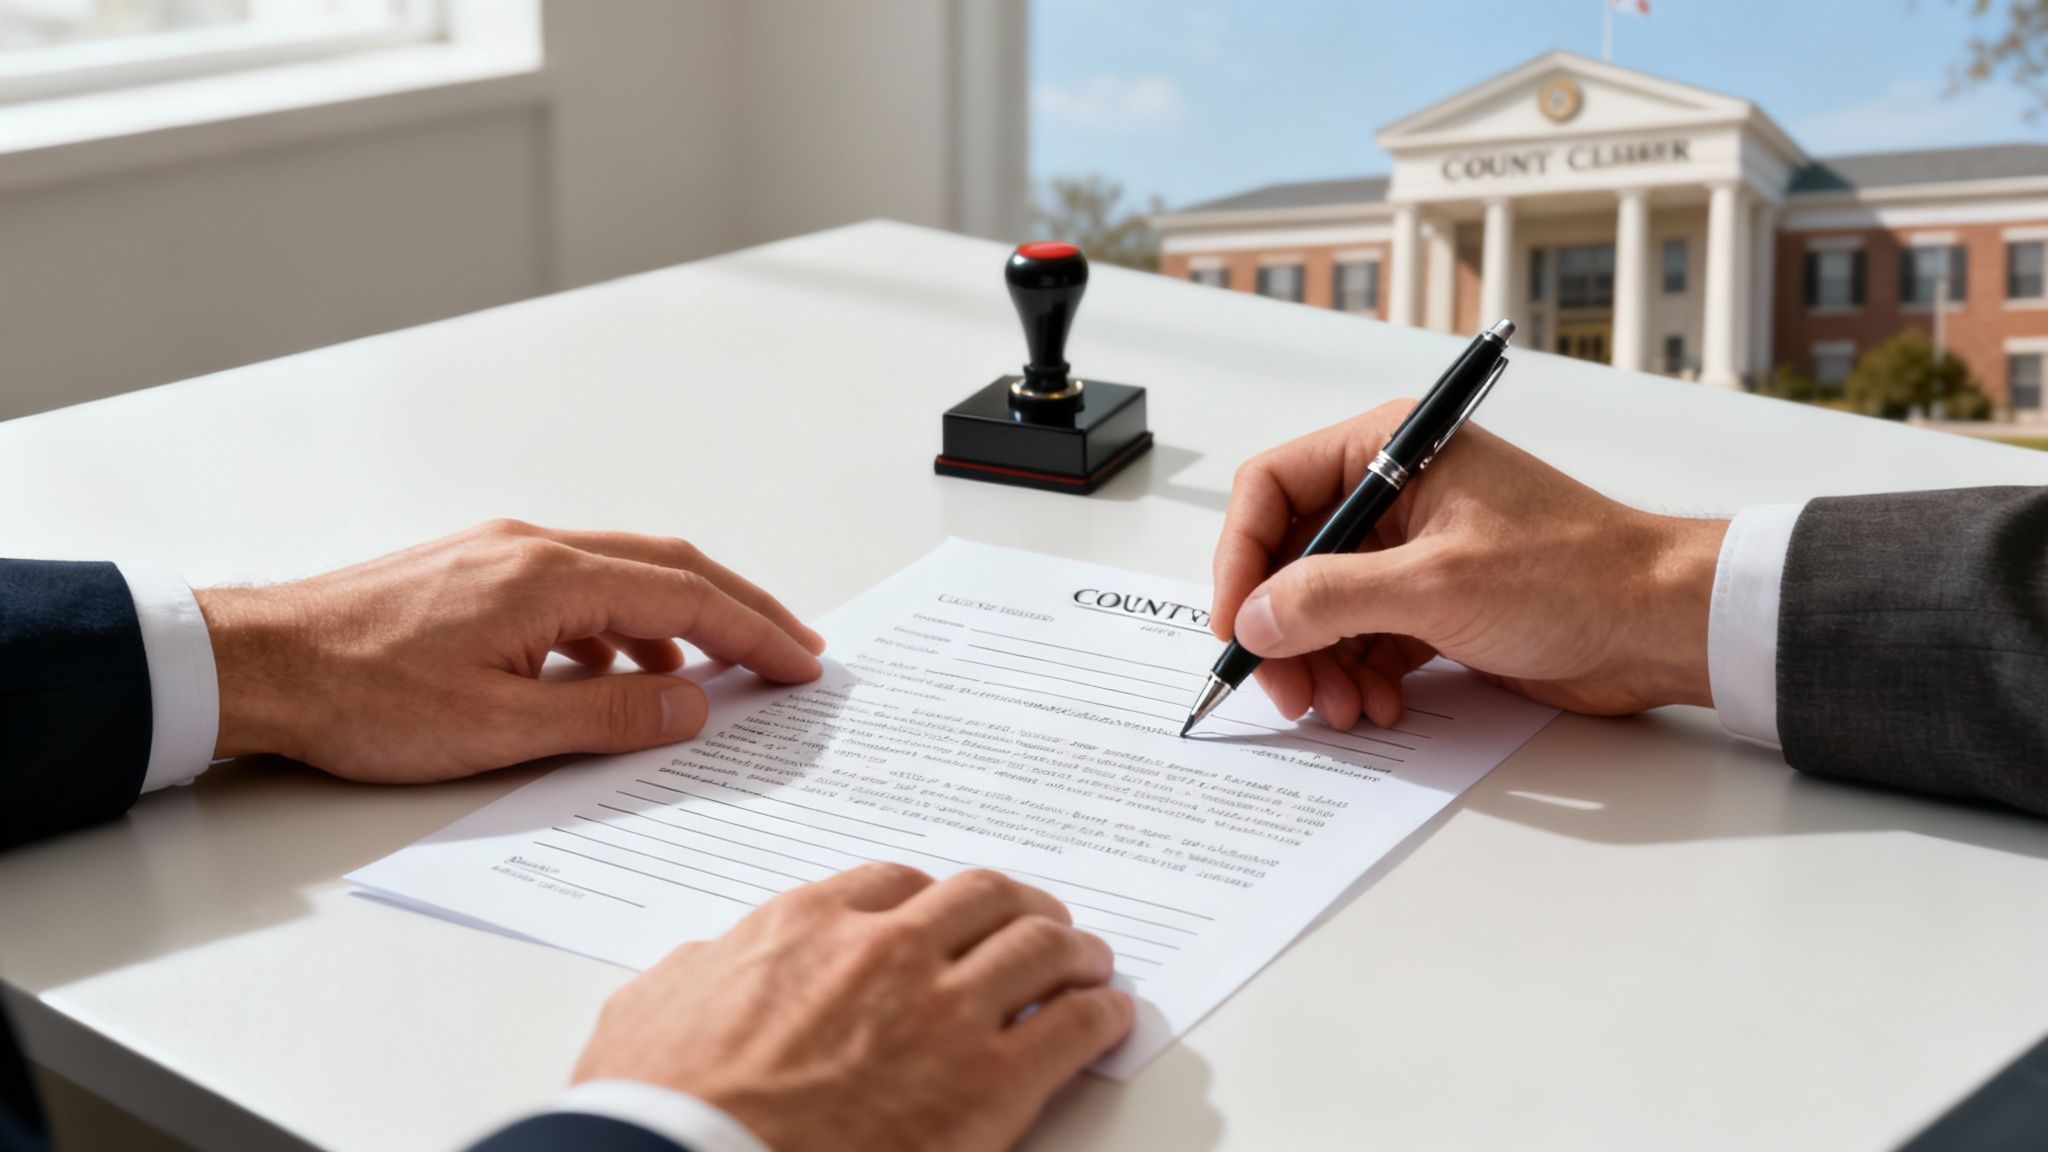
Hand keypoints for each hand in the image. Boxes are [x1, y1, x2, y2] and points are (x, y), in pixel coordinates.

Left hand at [196, 520, 825, 779]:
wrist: (257, 665)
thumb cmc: (362, 697)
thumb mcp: (501, 729)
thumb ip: (609, 717)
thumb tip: (693, 706)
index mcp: (551, 577)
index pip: (686, 598)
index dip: (755, 633)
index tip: (803, 664)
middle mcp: (534, 547)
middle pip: (669, 567)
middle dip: (739, 609)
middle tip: (793, 649)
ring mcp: (501, 552)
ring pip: (623, 573)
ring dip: (680, 618)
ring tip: (715, 674)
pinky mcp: (475, 572)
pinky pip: (576, 587)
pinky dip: (620, 625)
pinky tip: (614, 673)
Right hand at [572, 863, 1133, 1151]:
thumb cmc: (660, 1107)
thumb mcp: (653, 1008)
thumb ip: (702, 971)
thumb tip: (711, 964)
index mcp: (807, 925)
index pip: (895, 882)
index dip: (932, 899)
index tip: (947, 914)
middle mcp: (886, 949)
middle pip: (983, 897)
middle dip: (1017, 907)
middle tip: (1037, 924)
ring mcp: (943, 1011)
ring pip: (1041, 945)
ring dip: (1074, 949)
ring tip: (1090, 962)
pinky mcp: (988, 1083)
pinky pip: (1073, 1026)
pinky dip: (1100, 1014)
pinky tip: (1107, 1018)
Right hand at [1211, 401, 1725, 725]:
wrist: (1660, 625)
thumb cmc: (1576, 575)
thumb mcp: (1436, 586)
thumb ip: (1331, 599)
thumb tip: (1254, 618)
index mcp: (1390, 450)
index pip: (1272, 488)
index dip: (1241, 558)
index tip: (1235, 624)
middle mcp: (1395, 492)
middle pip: (1291, 558)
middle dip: (1282, 630)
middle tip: (1284, 690)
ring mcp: (1413, 550)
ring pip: (1323, 608)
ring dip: (1320, 664)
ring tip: (1341, 709)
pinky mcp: (1434, 602)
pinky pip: (1364, 639)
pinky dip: (1359, 677)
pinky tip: (1378, 707)